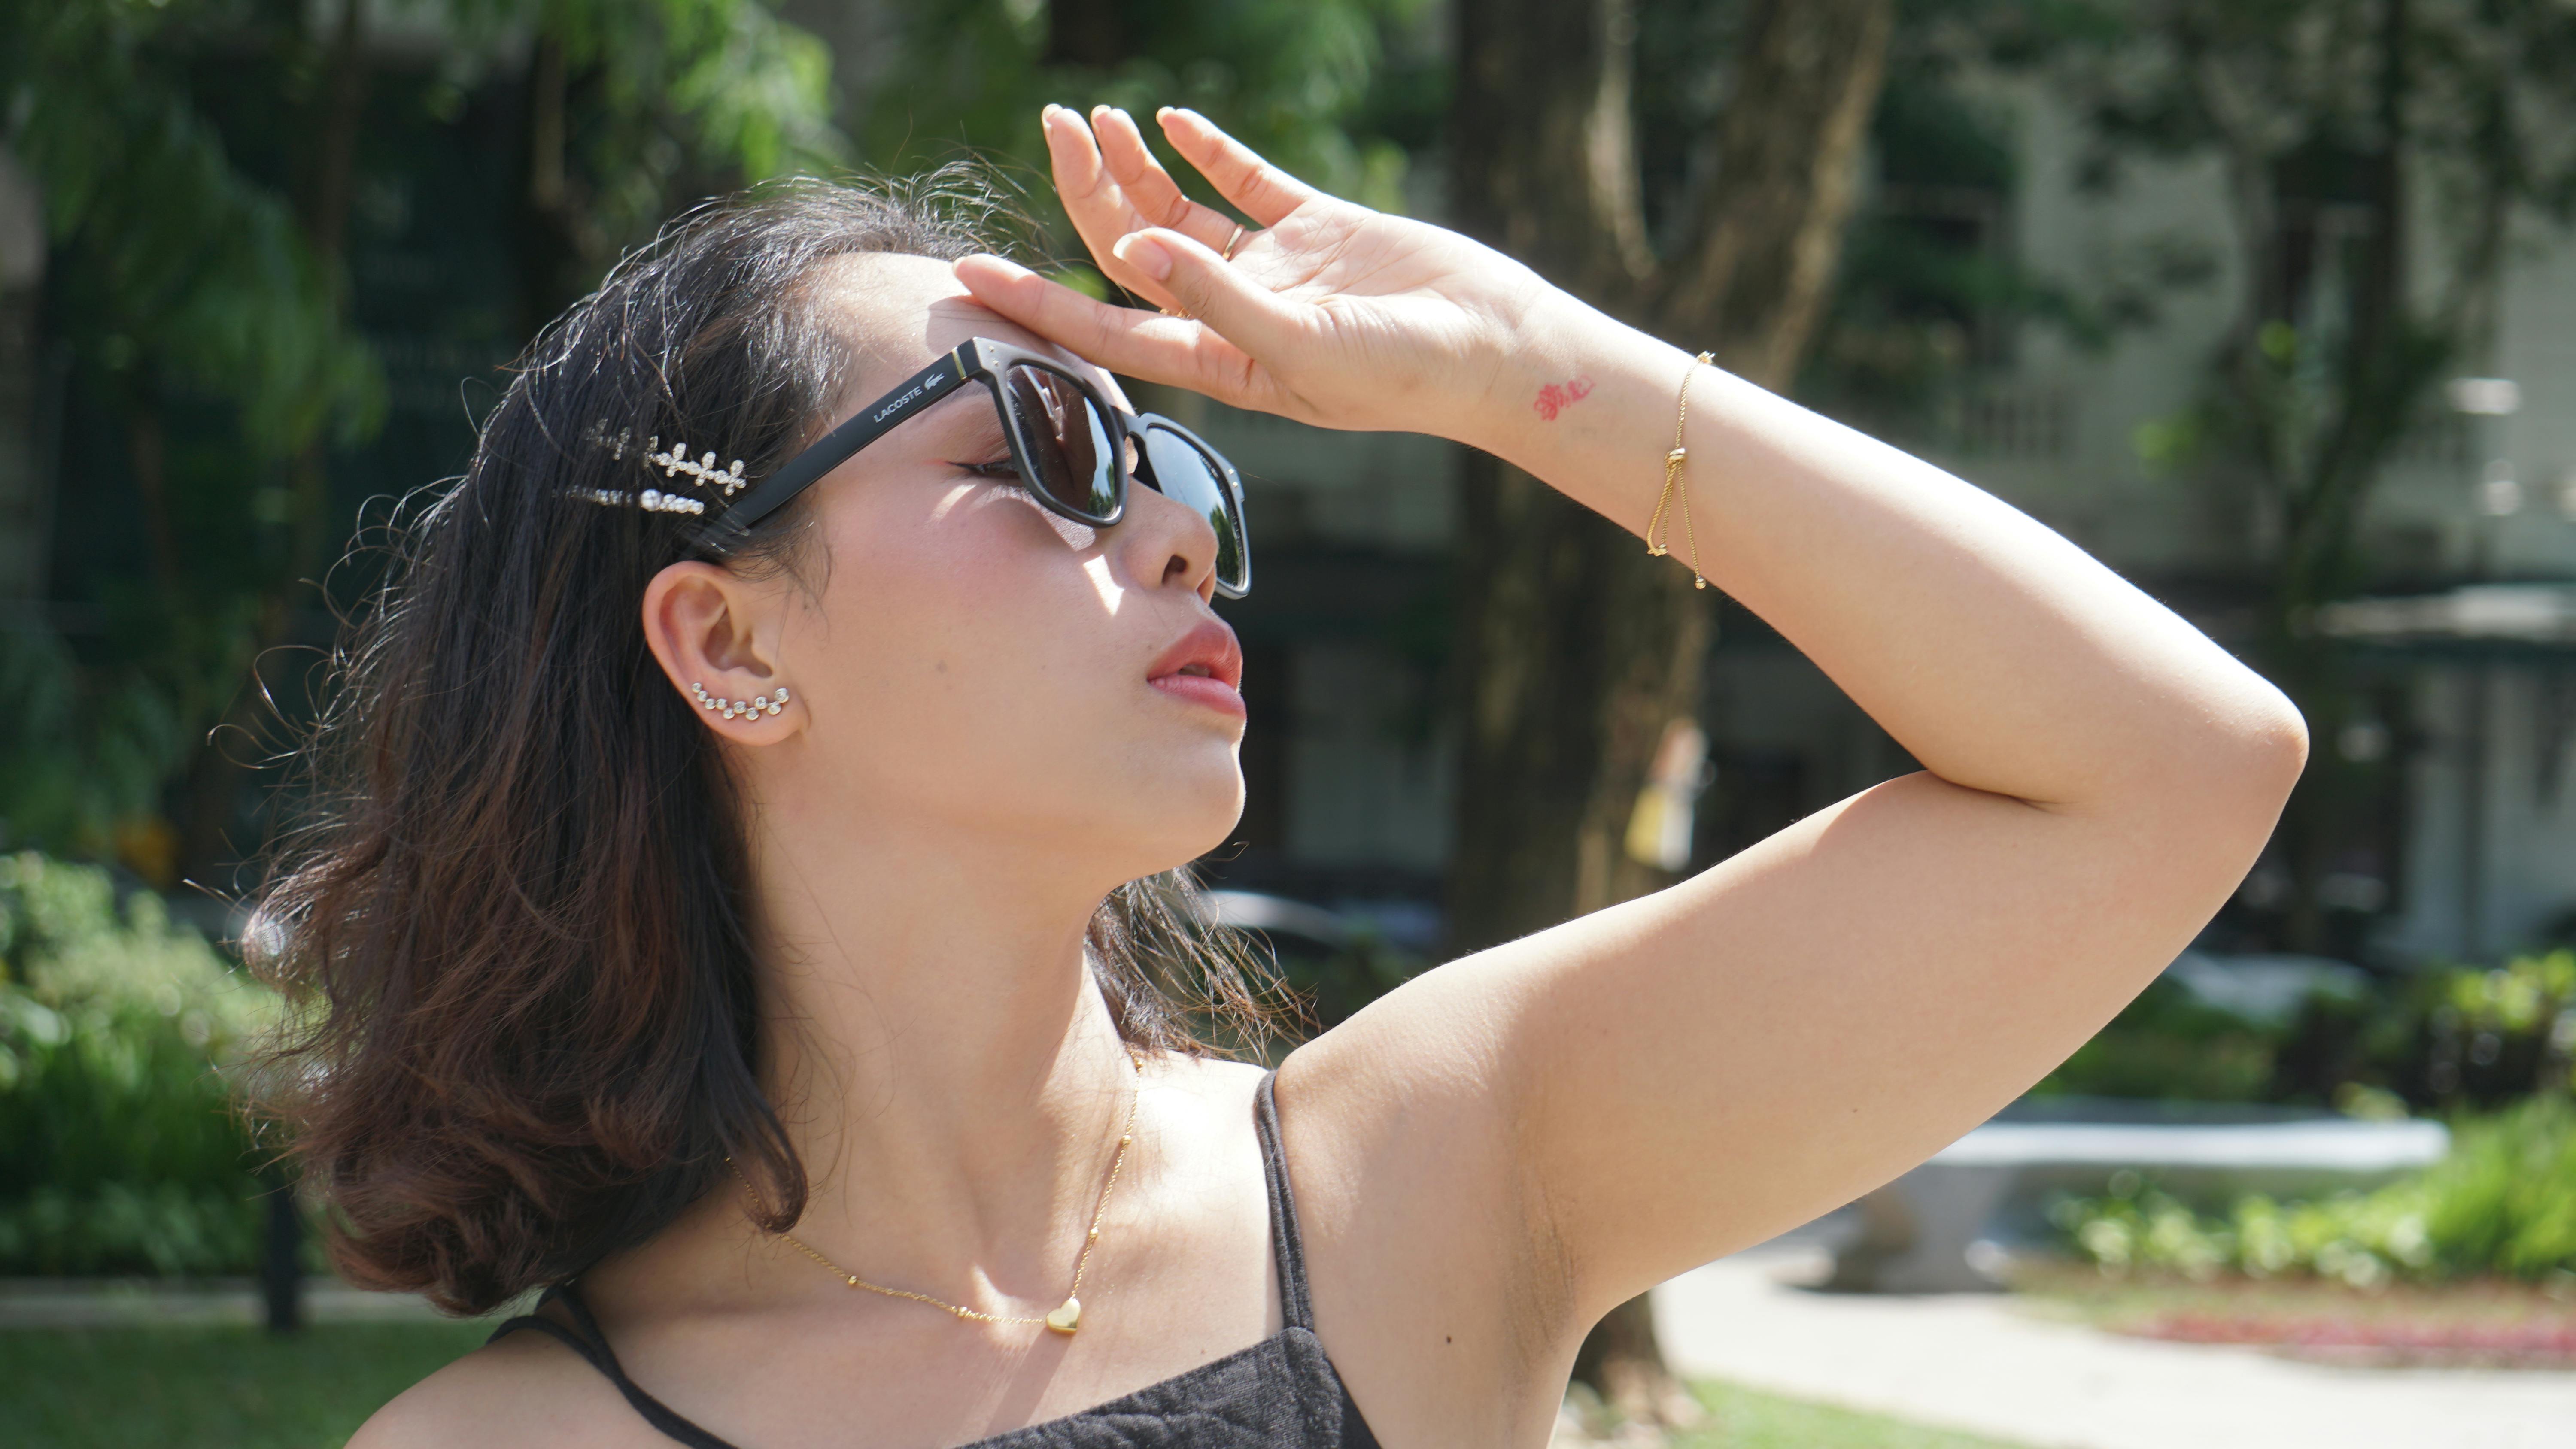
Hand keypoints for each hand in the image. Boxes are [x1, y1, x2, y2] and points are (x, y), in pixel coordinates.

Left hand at [952, 105, 1555, 442]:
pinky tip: (1170, 120)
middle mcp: (1234, 316)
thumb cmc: (1404, 374)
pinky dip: (1207, 150)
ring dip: (1134, 166)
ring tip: (1095, 115)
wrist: (1496, 349)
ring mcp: (1275, 271)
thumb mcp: (1301, 347)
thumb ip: (1217, 299)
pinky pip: (1246, 184)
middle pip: (1134, 251)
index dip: (1039, 301)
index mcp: (1220, 361)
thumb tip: (1138, 249)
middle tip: (1057, 128)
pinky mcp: (1318, 230)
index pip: (1107, 327)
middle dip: (1086, 193)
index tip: (973, 272)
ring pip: (1180, 210)